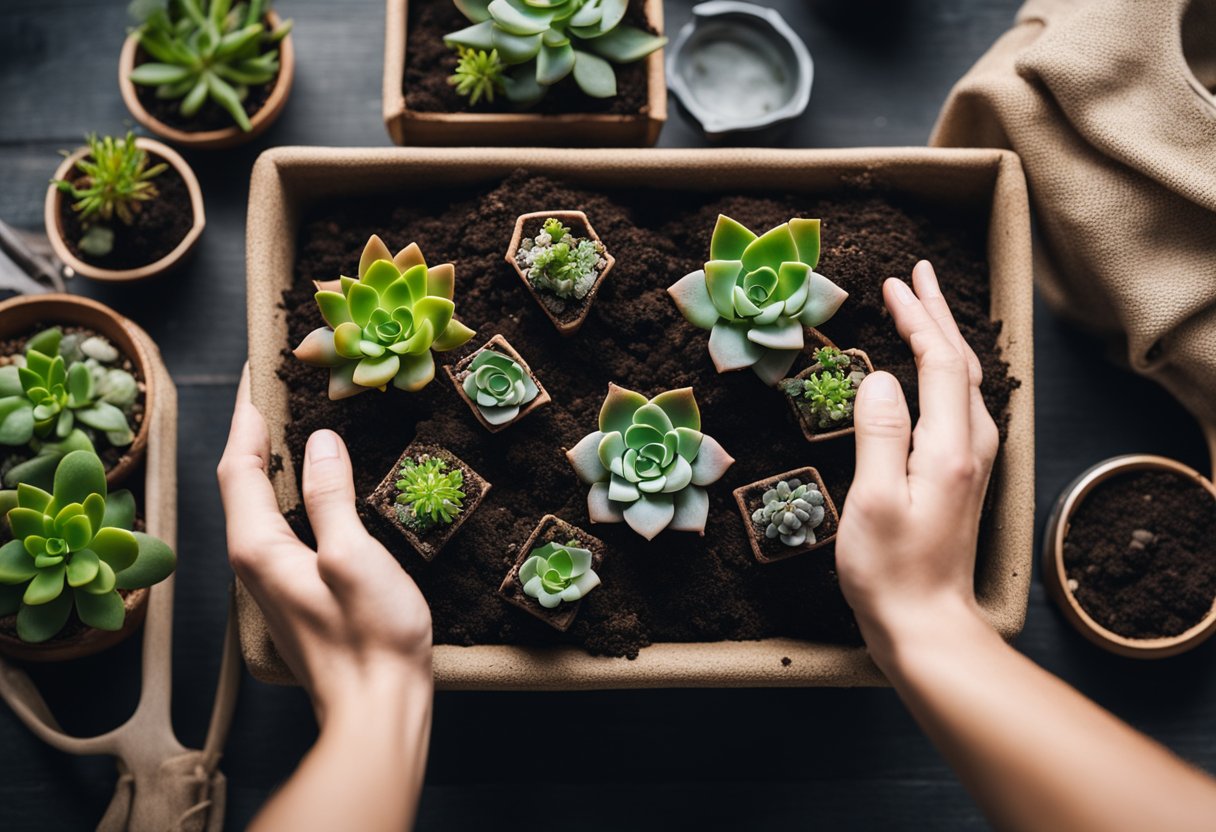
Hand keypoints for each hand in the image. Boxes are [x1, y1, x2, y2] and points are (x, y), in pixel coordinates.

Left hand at [217, 366, 431, 724]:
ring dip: (273, 463)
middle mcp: (256, 562)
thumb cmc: (369, 637)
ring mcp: (276, 581)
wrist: (377, 708)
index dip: (246, 418)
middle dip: (254, 435)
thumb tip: (320, 442)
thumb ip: (330, 496)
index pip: (239, 467)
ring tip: (293, 427)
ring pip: (262, 506)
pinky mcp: (300, 593)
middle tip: (275, 391)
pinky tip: (318, 488)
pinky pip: (285, 526)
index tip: (256, 374)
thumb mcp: (352, 555)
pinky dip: (294, 493)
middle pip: (242, 483)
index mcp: (258, 547)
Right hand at [834, 260, 999, 663]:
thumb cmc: (890, 571)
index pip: (940, 362)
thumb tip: (879, 378)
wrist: (927, 624)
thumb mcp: (872, 502)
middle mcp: (970, 446)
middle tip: (913, 276)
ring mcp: (971, 461)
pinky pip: (959, 402)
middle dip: (936, 315)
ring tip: (920, 308)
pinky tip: (932, 369)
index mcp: (949, 446)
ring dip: (942, 338)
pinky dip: (943, 370)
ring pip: (963, 381)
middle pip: (960, 363)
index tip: (894, 284)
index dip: (918, 319)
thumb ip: (879, 435)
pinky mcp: (962, 475)